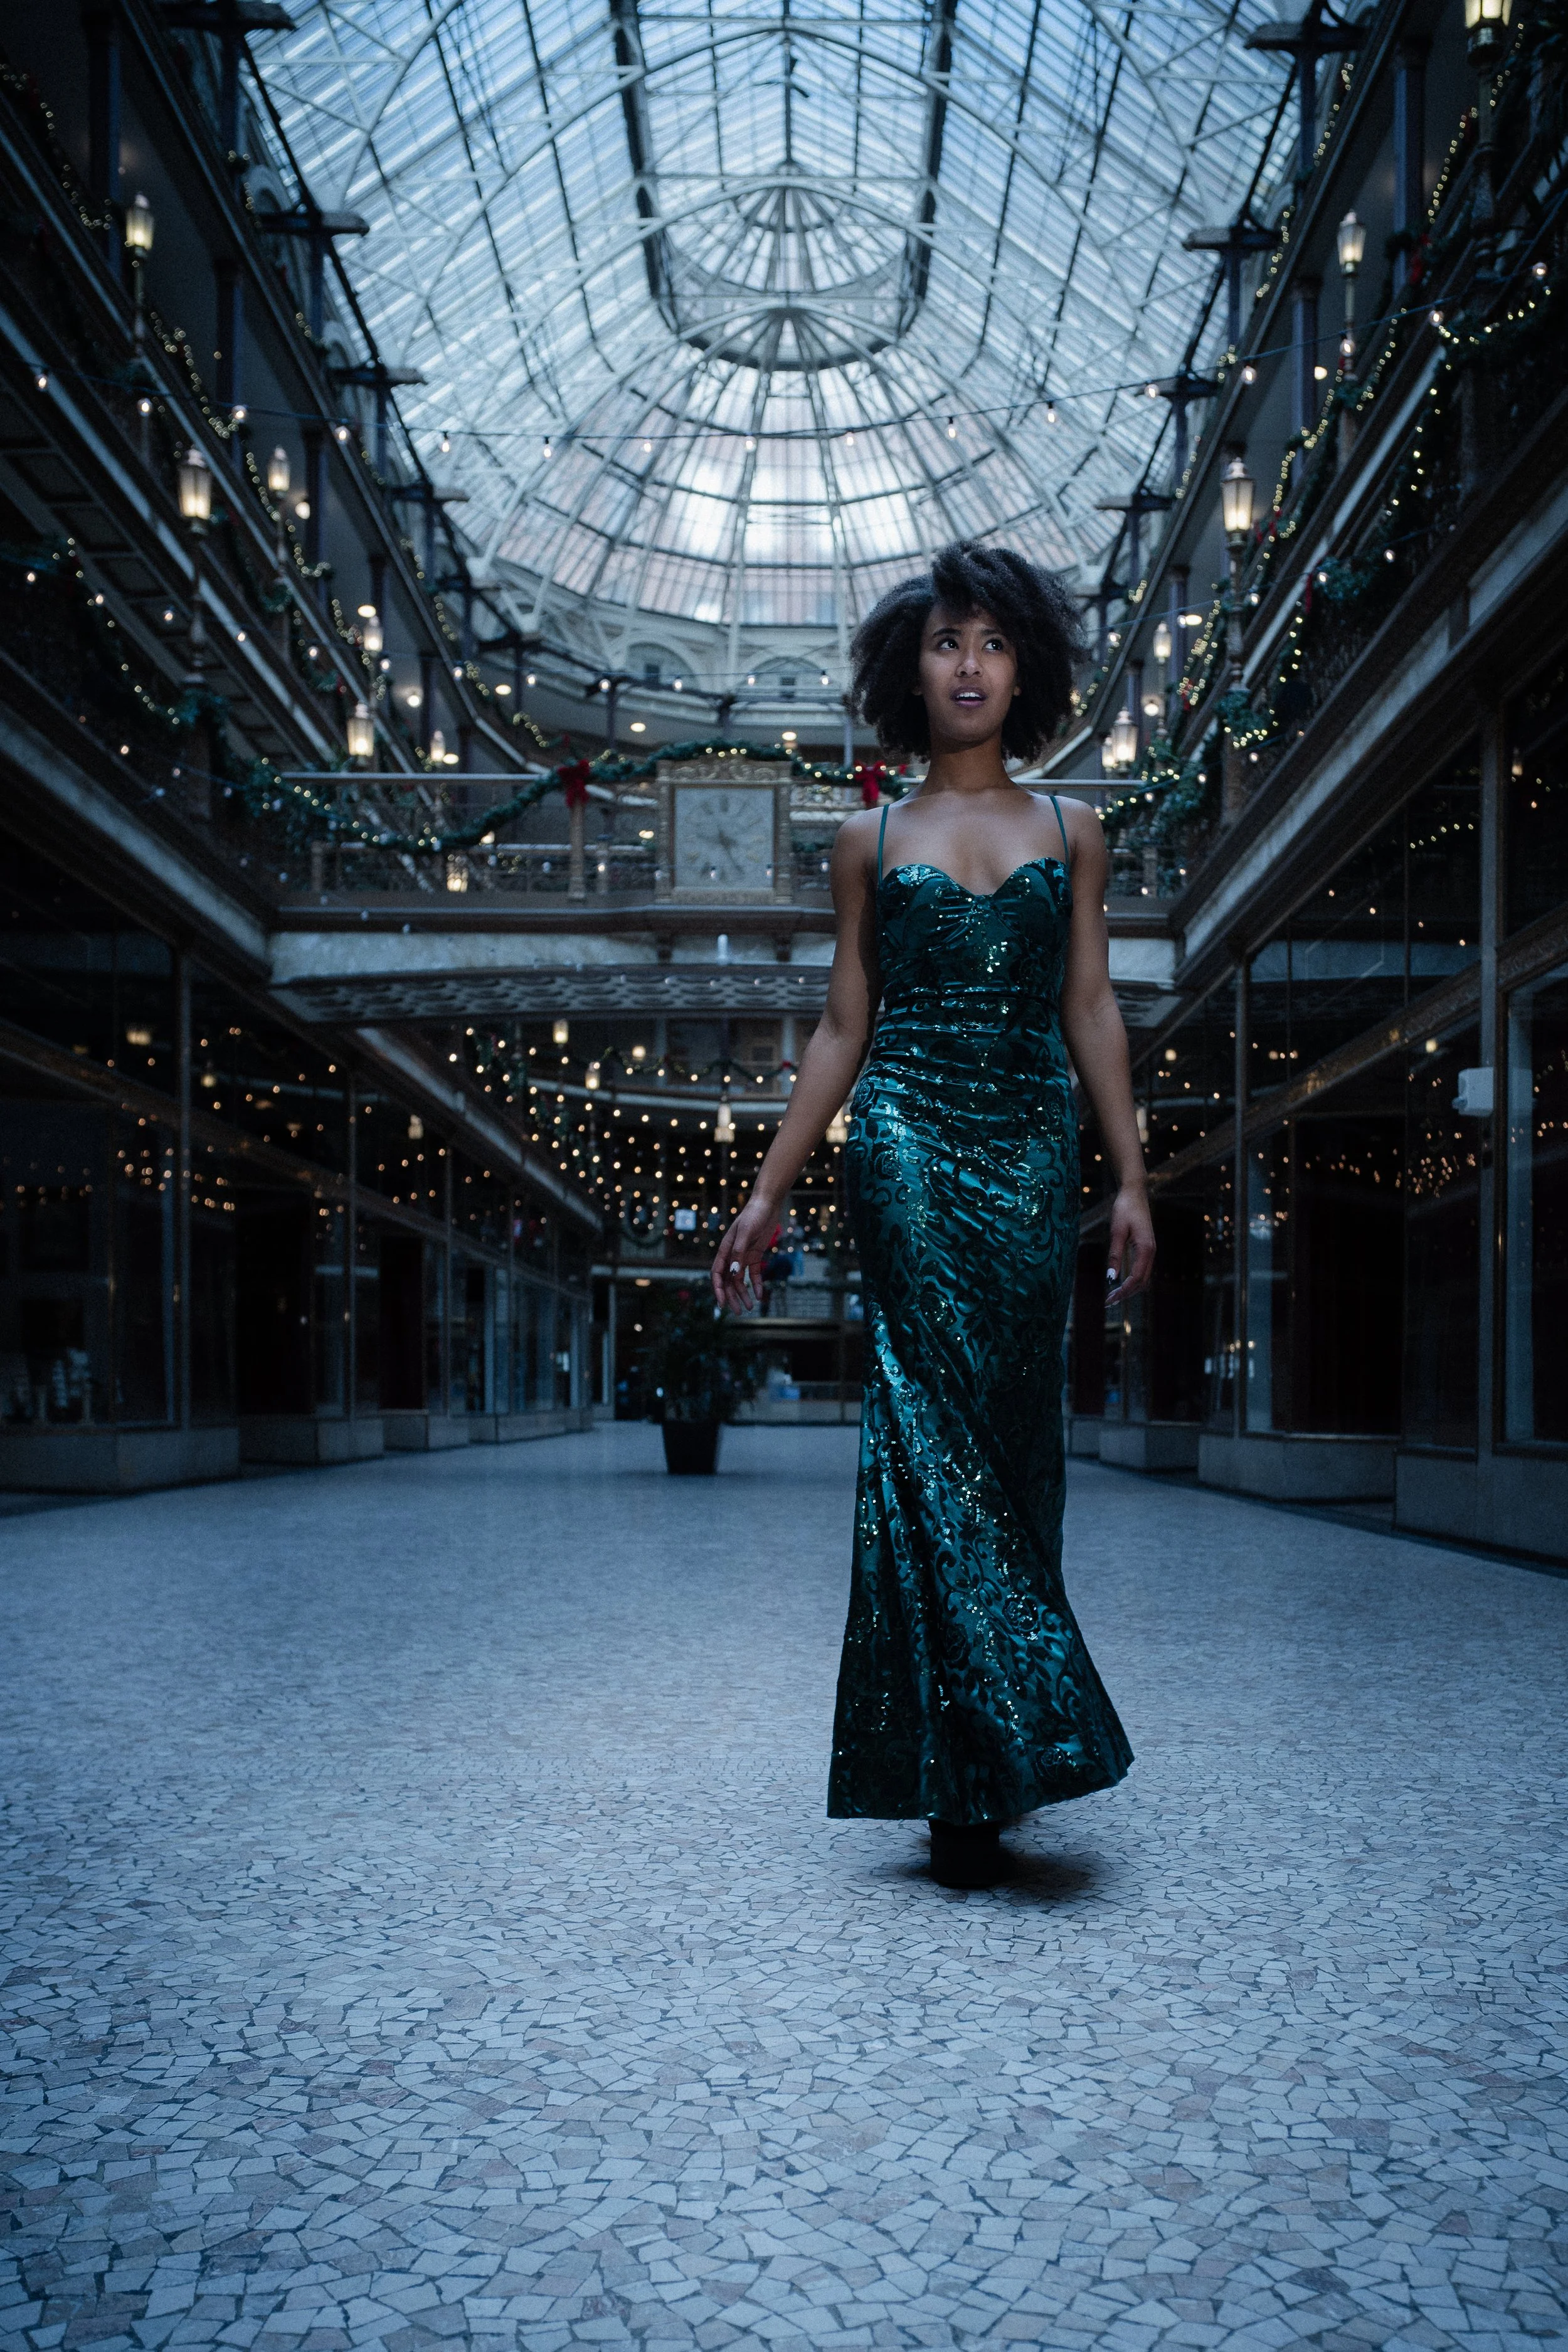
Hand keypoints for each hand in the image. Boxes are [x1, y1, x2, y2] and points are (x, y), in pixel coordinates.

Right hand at [711, 1197, 778, 1312]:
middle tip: (738, 1312)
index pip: (717, 1274)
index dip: (718, 1289)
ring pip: (740, 1280)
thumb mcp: (745, 1233)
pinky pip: (753, 1274)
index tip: (722, 1303)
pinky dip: (756, 1285)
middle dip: (732, 1297)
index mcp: (725, 1250)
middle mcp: (732, 1255)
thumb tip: (734, 1274)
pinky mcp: (755, 1255)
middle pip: (728, 1281)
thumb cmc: (753, 1216)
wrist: (767, 1205)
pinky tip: (759, 1295)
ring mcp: (743, 1256)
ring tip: (749, 1307)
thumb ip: (739, 1253)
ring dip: (743, 1294)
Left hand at [1106, 1186, 1154, 1304]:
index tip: (1110, 1299)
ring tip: (1113, 1295)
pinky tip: (1121, 1282)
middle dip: (1126, 1294)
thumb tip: (1111, 1277)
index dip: (1124, 1291)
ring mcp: (1150, 1250)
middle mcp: (1151, 1252)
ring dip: (1130, 1288)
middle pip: (1142, 1282)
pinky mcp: (1147, 1247)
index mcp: (1146, 1249)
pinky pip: (1142, 1270)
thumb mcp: (1117, 1231)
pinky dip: (1133, 1280)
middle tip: (1108, 1301)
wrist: (1135, 1192)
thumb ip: (1115, 1254)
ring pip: (1144, 1277)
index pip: (1136, 1278)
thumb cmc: (1125, 1208)